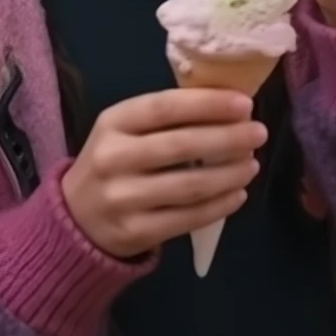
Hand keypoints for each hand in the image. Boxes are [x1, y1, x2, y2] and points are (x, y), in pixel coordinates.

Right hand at [60, 89, 266, 259]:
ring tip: (252, 165)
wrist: (76, 217)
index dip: (208, 103)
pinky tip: (237, 194)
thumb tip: (229, 107)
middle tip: (258, 133)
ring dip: (230, 174)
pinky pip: (188, 218)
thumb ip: (166, 118)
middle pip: (181, 145)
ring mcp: (123, 198)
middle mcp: (113, 158)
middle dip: (228, 138)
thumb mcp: (125, 130)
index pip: (164, 106)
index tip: (244, 103)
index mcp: (113, 122)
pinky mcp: (136, 232)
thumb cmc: (114, 161)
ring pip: (190, 185)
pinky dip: (220, 206)